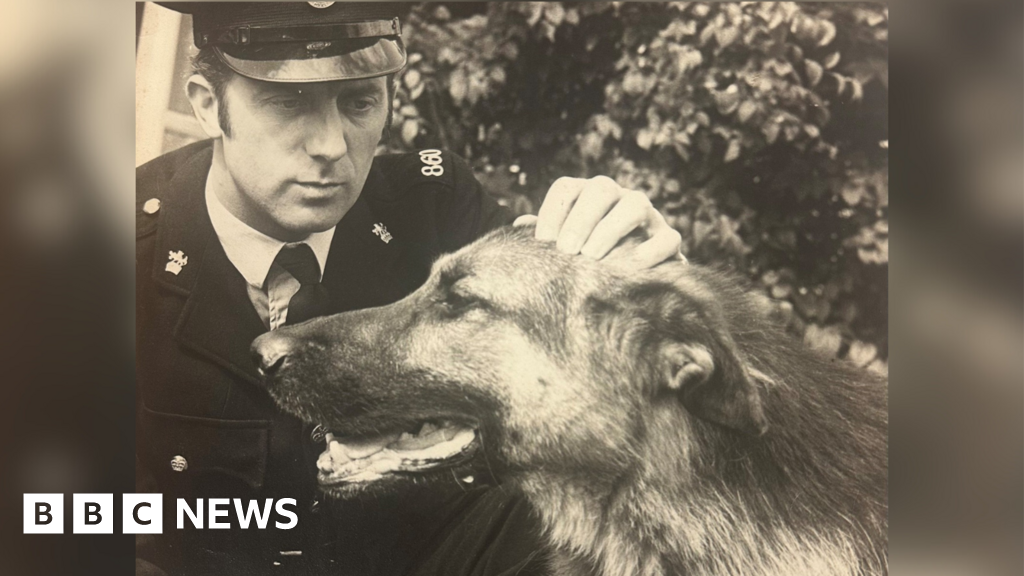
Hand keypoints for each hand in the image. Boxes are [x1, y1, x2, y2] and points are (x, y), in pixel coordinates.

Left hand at [514, 176, 683, 269]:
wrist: (630, 280)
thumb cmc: (585, 260)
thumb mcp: (563, 247)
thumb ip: (544, 236)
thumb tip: (519, 226)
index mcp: (586, 197)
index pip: (567, 188)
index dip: (552, 210)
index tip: (542, 241)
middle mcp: (617, 198)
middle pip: (601, 188)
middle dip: (581, 218)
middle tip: (567, 250)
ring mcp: (647, 216)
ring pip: (635, 204)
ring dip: (611, 228)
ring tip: (592, 256)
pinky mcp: (668, 239)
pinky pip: (668, 237)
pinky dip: (652, 249)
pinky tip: (632, 266)